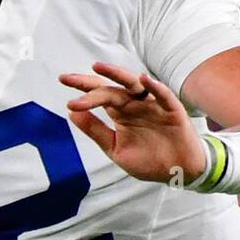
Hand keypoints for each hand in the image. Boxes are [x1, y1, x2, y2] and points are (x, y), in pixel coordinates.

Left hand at [59, 62, 206, 185]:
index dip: (81, 89)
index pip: (98, 95)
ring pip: (134, 85)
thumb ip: (95, 130)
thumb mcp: (115, 147)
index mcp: (120, 112)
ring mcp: (153, 105)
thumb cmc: (148, 159)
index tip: (62, 81)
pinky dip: (156, 87)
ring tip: (99, 67)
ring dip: (117, 75)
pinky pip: (164, 96)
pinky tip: (144, 79)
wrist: (177, 172)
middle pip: (110, 88)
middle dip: (89, 83)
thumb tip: (71, 113)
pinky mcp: (172, 111)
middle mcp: (134, 104)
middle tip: (69, 79)